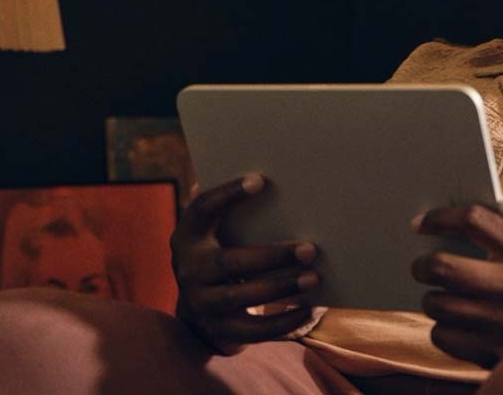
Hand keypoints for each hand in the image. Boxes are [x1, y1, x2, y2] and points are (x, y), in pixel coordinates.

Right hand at [170, 173, 319, 354]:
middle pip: (231, 263)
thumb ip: (226, 207)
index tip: (260, 180)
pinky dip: (284, 322)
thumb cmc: (218, 257)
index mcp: (188, 237)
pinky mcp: (220, 331)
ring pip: (243, 297)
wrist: (197, 314)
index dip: (228, 194)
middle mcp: (190, 270)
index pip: (202, 210)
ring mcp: (203, 303)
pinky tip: (310, 309)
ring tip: (314, 277)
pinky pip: (254, 330)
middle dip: (272, 256)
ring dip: (281, 287)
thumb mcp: (213, 233)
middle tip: (310, 249)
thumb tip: (256, 173)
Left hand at [411, 204, 502, 366]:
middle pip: (441, 266)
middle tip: (421, 265)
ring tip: (440, 296)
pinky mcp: (496, 353)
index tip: (421, 224)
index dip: (439, 218)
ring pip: (438, 305)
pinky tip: (455, 324)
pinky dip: (442, 330)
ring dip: (432, 298)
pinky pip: (444, 337)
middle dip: (422, 264)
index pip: (473, 221)